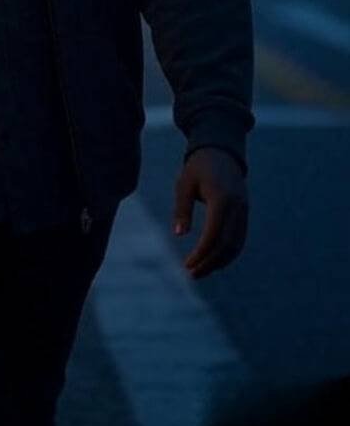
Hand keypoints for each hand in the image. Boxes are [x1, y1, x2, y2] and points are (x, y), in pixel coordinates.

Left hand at [173, 148, 248, 279]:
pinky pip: (239, 239)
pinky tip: (213, 260)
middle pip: (227, 245)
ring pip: (236, 245)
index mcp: (221, 198)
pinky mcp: (245, 213)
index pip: (214, 234)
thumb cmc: (197, 167)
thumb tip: (180, 235)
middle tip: (192, 274)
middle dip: (210, 263)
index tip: (187, 265)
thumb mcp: (184, 184)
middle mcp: (237, 207)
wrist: (221, 151)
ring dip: (220, 262)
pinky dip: (227, 253)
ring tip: (200, 271)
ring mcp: (244, 211)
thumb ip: (182, 209)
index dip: (201, 253)